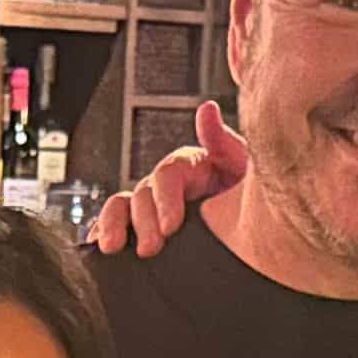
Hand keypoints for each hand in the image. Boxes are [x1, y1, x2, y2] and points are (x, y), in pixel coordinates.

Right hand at [84, 105, 247, 257]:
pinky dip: (102, 233)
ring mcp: (153, 208)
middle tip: (150, 248)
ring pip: (122, 207)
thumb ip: (226, 142)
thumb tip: (206, 109)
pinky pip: (116, 226)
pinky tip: (98, 247)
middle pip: (143, 193)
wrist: (259, 242)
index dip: (166, 199)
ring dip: (113, 224)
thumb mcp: (247, 169)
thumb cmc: (258, 202)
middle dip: (143, 221)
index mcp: (192, 167)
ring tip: (112, 247)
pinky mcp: (144, 231)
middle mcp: (168, 185)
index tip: (172, 227)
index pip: (169, 174)